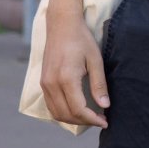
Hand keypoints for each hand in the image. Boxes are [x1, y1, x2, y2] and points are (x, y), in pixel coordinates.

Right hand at [40, 8, 108, 128]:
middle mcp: (52, 85)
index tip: (105, 122)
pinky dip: (63, 113)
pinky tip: (76, 110)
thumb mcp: (95, 60)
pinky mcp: (43, 83)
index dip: (92, 119)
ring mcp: (45, 85)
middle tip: (100, 120)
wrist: (62, 26)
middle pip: (66, 115)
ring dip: (72, 120)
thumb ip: (99, 84)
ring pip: (56, 113)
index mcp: (66, 79)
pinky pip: (51, 105)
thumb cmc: (82, 40)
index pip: (78, 109)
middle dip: (84, 122)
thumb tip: (105, 106)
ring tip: (90, 117)